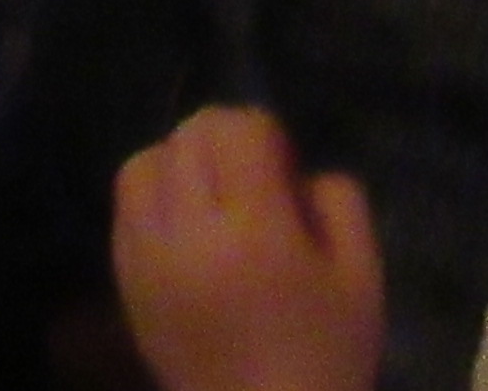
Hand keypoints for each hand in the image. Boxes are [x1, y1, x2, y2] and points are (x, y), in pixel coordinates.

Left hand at [109, 107, 383, 390]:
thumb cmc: (324, 358)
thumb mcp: (363, 277)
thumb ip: (339, 201)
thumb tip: (297, 171)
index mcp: (255, 231)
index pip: (236, 129)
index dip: (265, 134)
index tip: (284, 170)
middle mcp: (190, 234)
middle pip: (188, 136)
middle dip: (224, 141)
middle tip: (254, 182)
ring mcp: (148, 258)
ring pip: (144, 163)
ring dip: (180, 164)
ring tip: (212, 199)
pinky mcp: (125, 283)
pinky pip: (125, 209)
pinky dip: (152, 199)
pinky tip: (185, 228)